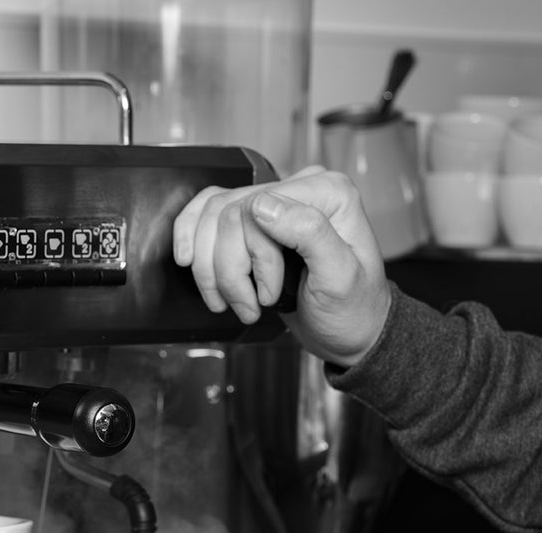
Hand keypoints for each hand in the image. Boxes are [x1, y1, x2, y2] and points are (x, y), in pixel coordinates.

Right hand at [172, 166, 392, 368]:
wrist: (349, 334)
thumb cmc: (351, 311)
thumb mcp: (340, 278)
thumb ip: (309, 233)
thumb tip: (262, 206)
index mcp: (327, 193)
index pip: (257, 208)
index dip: (251, 257)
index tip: (268, 295)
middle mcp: (301, 189)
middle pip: (229, 214)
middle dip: (229, 269)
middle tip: (249, 305)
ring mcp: (276, 204)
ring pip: (212, 219)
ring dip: (210, 268)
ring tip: (232, 302)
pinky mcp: (255, 223)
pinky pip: (208, 213)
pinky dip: (192, 238)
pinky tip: (190, 261)